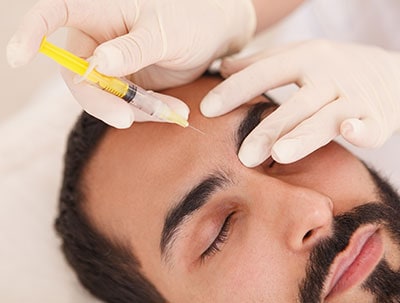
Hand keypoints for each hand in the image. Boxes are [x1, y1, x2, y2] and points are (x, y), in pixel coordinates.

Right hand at [7, 0, 255, 127]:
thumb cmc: (191, 20)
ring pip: (104, 97)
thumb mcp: (165, 32)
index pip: (52, 14)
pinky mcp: (129, 83)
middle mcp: (98, 39)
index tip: (16, 56)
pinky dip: (147, 112)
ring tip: (173, 111)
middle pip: (77, 75)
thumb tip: (97, 64)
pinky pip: (127, 105)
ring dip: (134, 110)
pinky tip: (174, 111)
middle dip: (101, 101)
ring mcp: (112, 65)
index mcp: (99, 11)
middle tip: (127, 119)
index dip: (30, 33)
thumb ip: (133, 48)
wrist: (214, 34)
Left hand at [200, 40, 399, 165]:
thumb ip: (261, 63)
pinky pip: (368, 125)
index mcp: (305, 59)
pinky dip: (361, 128)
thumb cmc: (334, 68)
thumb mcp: (299, 57)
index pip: (264, 73)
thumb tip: (223, 67)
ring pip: (326, 117)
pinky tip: (349, 131)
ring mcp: (354, 97)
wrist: (390, 71)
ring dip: (304, 134)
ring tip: (280, 155)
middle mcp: (328, 76)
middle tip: (243, 155)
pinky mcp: (377, 117)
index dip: (235, 90)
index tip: (207, 108)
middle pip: (294, 103)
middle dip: (268, 129)